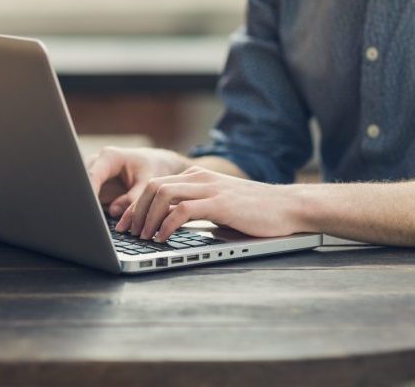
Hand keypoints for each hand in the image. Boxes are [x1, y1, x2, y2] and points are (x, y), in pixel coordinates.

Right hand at [87, 146, 189, 216]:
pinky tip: (100, 219)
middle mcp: (97, 164)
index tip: (90, 209)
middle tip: (92, 219)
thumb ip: (134, 196)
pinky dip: (94, 210)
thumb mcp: (148, 182)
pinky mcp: (94, 187)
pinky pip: (90, 200)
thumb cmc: (151, 168)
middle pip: (83, 183)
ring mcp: (93, 175)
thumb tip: (114, 211)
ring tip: (96, 221)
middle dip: (86, 201)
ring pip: (84, 193)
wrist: (153, 164)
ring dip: (90, 207)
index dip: (89, 192)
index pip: (92, 175)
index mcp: (109, 157)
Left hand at [115, 166, 308, 240]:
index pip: (156, 184)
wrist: (288, 206)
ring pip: (163, 194)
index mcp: (198, 176)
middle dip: (135, 210)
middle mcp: (200, 177)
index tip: (126, 223)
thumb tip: (168, 224)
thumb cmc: (254, 211)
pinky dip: (166, 225)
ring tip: (142, 237)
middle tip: (127, 232)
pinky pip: (183, 210)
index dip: (137, 204)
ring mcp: (210, 188)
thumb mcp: (218, 205)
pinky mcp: (220, 204)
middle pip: (154, 187)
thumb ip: (195, 208)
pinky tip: (162, 238)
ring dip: (147, 217)